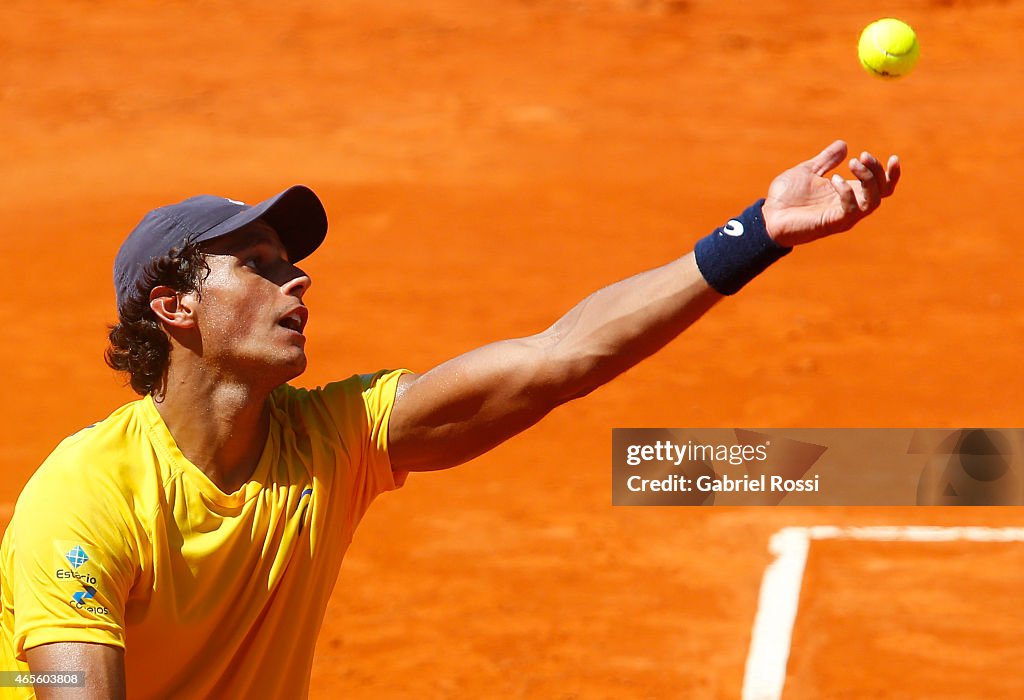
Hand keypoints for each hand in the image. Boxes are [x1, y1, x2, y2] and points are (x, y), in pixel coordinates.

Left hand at [761, 140, 900, 246]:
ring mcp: (842, 216)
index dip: (891, 174)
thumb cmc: (786, 197)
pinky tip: (835, 179)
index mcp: (848, 192)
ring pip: (872, 201)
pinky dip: (847, 192)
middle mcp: (850, 205)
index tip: (894, 157)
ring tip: (853, 163)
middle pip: (882, 191)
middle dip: (877, 171)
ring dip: (868, 180)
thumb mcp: (808, 171)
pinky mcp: (832, 223)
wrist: (768, 215)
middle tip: (862, 156)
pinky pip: (851, 210)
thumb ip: (826, 160)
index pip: (881, 187)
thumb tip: (844, 145)